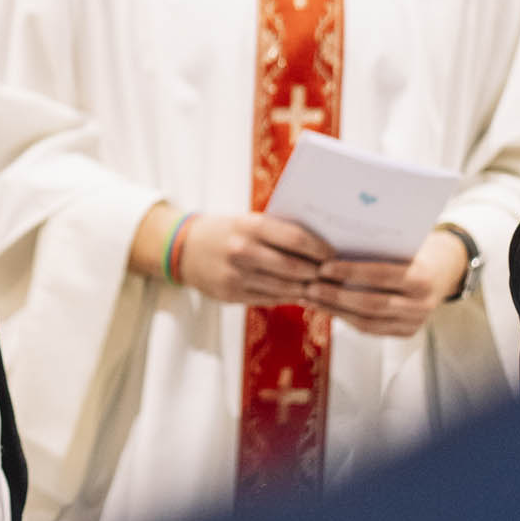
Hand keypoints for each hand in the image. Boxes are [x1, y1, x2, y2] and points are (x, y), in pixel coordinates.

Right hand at [175, 213, 334, 305]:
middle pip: (294, 267)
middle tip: (335, 276)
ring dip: (307, 289)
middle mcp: (242, 250)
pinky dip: (289, 298)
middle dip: (318, 273)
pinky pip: (270, 299)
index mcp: (250, 225)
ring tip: (323, 288)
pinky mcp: (231, 295)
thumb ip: (279, 232)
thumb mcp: (248, 221)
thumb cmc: (227, 231)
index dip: (321, 249)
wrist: (185, 248)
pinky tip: (300, 294)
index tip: (335, 254)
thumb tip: (320, 247)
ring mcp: (236, 275)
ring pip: (285, 288)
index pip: (296, 239)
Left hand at [308, 229, 467, 336]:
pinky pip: (371, 329)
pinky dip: (346, 319)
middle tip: (309, 286)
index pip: (381, 274)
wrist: (445, 269)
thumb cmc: (415, 248)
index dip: (350, 272)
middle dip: (336, 296)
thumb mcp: (402, 243)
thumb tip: (328, 244)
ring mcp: (415, 321)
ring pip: (368, 321)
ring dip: (335, 310)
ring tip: (310, 298)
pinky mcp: (407, 332)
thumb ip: (376, 247)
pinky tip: (326, 308)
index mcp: (421, 276)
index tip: (323, 266)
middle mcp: (421, 303)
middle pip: (372, 303)